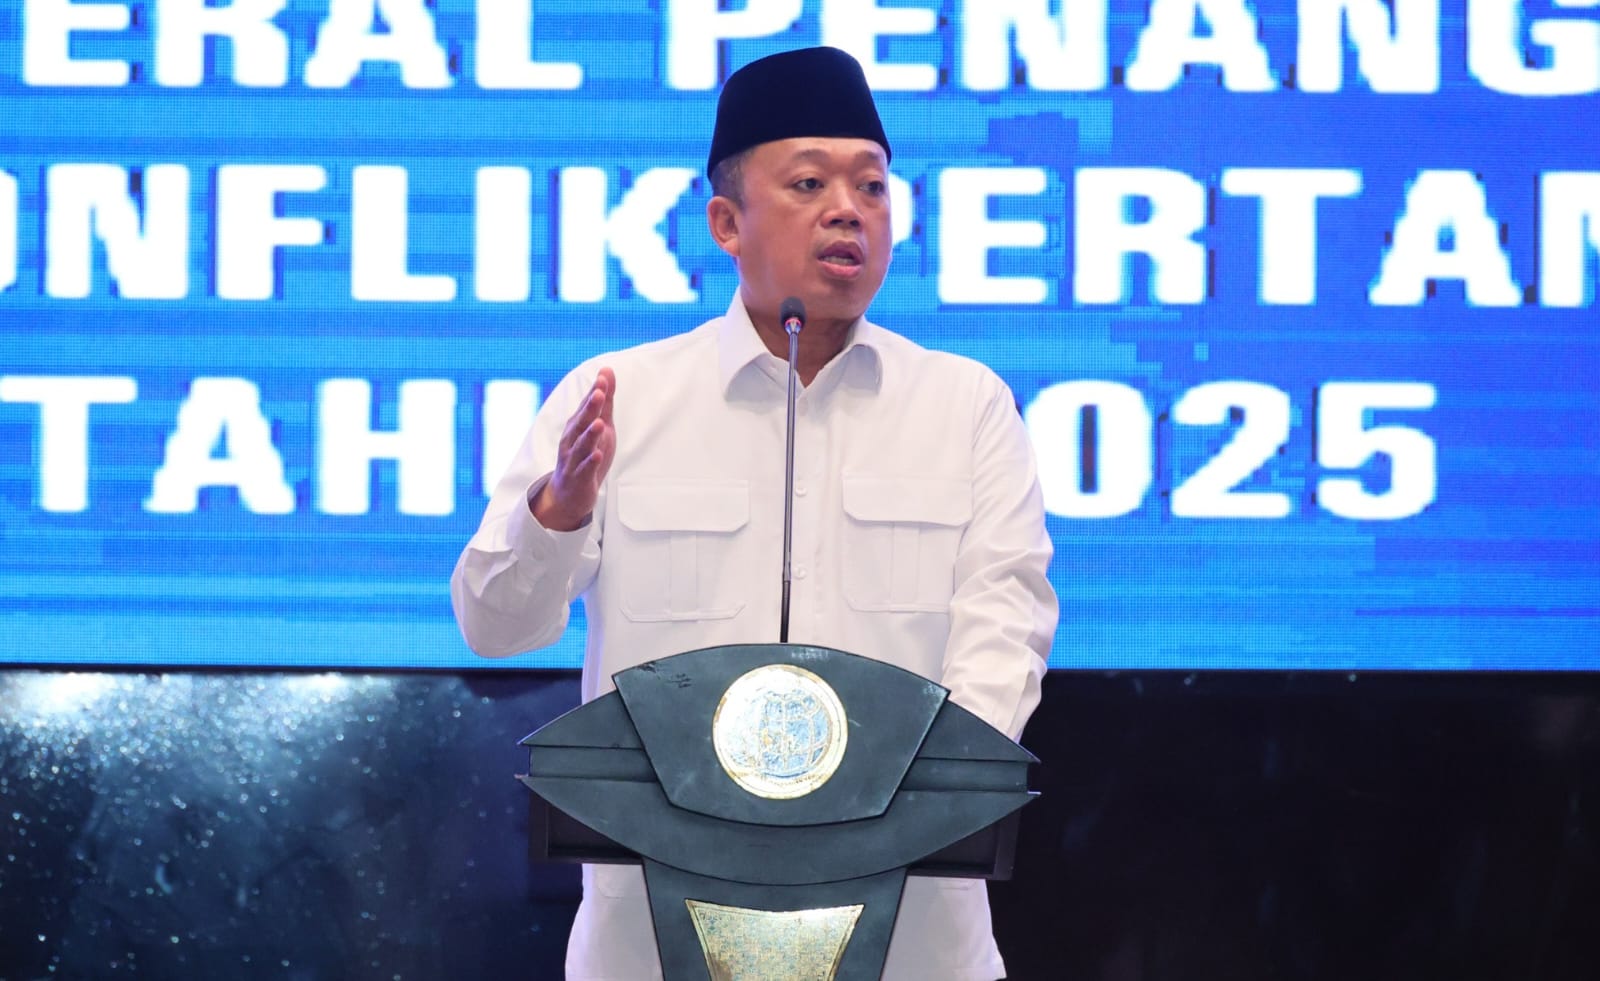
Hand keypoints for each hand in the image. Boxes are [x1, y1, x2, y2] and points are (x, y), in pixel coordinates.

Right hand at [531, 368, 615, 530]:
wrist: (568, 493)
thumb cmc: (585, 454)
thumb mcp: (599, 425)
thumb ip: (604, 401)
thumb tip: (607, 370)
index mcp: (576, 426)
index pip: (586, 407)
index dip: (595, 393)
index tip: (603, 378)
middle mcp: (572, 440)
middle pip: (581, 422)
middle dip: (589, 408)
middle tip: (599, 393)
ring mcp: (573, 460)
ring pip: (582, 445)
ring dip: (590, 434)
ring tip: (600, 423)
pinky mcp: (579, 478)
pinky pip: (584, 469)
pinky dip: (590, 462)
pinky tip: (597, 454)